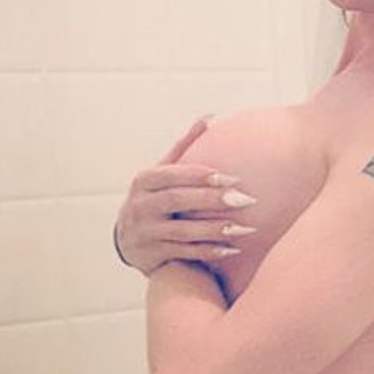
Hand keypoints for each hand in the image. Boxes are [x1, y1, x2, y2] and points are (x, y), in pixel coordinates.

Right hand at [114, 117, 257, 275]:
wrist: (127, 240)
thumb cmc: (154, 198)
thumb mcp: (161, 172)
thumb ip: (184, 148)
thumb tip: (210, 117)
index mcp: (144, 181)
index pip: (173, 175)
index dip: (201, 176)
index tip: (234, 177)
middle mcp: (140, 206)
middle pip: (178, 201)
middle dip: (212, 200)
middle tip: (246, 200)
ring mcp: (144, 233)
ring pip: (183, 231)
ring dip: (215, 230)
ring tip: (246, 228)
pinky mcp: (151, 256)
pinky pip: (184, 254)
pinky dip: (209, 252)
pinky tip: (234, 249)